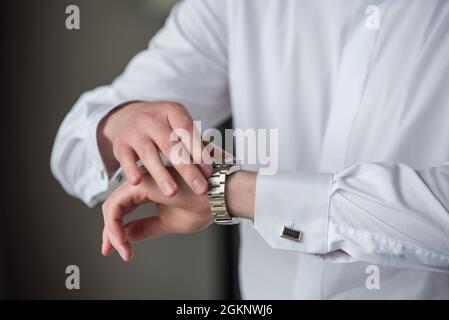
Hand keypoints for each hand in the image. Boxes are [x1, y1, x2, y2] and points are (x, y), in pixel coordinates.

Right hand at [97, 101, 211, 195]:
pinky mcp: (120, 144)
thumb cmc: (161, 125)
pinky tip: (137, 182)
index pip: (187, 130)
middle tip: (200, 188)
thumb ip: (197, 142)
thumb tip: (225, 161)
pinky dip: (131, 170)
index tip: (210, 170)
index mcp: (172, 112)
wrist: (125, 115)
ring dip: (161, 174)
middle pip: (171, 146)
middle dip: (187, 169)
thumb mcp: (178, 124)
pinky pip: (125, 158)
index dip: (199, 150)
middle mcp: (152, 119)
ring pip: (149, 154)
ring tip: (173, 192)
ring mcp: (135, 131)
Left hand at [101, 167, 212, 261]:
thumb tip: (127, 237)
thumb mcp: (167, 223)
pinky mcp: (141, 185)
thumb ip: (146, 228)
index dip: (117, 231)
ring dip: (112, 231)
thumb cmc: (203, 205)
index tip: (121, 250)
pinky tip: (121, 239)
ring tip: (120, 249)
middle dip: (110, 233)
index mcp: (149, 190)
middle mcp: (143, 183)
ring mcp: (141, 182)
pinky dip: (114, 224)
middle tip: (110, 251)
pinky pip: (116, 206)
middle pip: (115, 208)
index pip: (124, 210)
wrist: (219, 195)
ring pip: (112, 207)